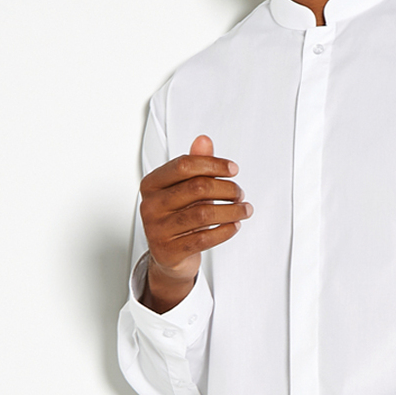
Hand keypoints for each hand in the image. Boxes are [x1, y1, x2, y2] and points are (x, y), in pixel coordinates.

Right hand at [139, 135, 252, 312]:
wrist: (168, 255)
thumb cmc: (178, 216)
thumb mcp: (186, 188)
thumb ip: (195, 164)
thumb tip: (203, 140)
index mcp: (152, 184)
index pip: (184, 165)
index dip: (213, 164)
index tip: (233, 169)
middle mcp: (150, 205)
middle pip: (197, 188)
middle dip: (226, 189)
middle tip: (240, 194)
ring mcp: (157, 229)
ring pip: (203, 214)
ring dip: (231, 211)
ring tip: (244, 210)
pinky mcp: (169, 250)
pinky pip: (203, 238)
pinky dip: (225, 231)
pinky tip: (235, 225)